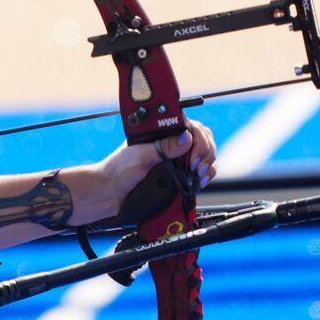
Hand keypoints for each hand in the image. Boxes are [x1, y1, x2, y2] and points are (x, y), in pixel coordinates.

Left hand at [82, 119, 217, 223]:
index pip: (190, 125)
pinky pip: (203, 169)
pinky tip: (201, 180)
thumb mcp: (140, 157)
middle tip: (196, 167)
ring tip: (199, 175)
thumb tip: (185, 137)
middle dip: (205, 151)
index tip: (193, 155)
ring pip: (205, 153)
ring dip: (208, 162)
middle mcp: (170, 143)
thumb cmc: (119, 171)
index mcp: (161, 132)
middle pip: (202, 138)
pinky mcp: (180, 174)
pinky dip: (207, 173)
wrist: (111, 194)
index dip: (197, 138)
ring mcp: (177, 158)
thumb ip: (163, 147)